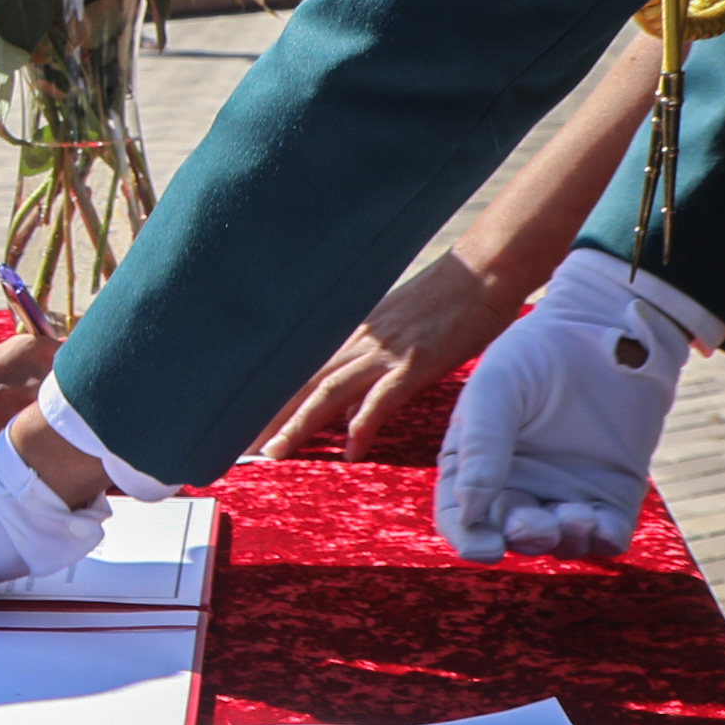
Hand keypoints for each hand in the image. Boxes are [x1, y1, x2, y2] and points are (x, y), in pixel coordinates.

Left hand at [259, 254, 519, 460]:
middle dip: (270, 416)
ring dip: (299, 424)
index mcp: (355, 332)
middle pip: (303, 382)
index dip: (273, 398)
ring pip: (328, 392)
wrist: (482, 271)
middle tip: (241, 446)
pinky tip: (350, 453)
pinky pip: (381, 399)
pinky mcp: (414, 362)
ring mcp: (385, 351)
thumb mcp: (400, 330)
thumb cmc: (450, 299)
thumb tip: (354, 406)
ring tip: (274, 453)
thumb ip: (373, 364)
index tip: (247, 422)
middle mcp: (360, 340)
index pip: (302, 369)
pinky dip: (362, 427)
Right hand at [433, 250, 711, 561]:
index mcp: (478, 465)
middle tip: (536, 525)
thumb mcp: (496, 390)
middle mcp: (519, 487)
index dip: (468, 538)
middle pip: (510, 534)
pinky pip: (606, 537)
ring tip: (574, 517)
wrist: (607, 329)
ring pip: (559, 543)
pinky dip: (602, 540)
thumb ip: (482, 446)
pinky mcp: (612, 496)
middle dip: (520, 537)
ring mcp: (566, 494)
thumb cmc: (538, 352)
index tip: (484, 549)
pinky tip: (598, 523)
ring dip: (562, 541)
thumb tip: (471, 511)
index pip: (463, 517)